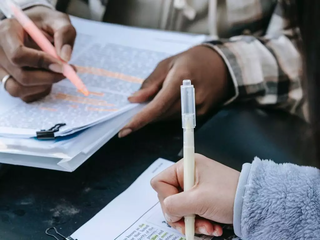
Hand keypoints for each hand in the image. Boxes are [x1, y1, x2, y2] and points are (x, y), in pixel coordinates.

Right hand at [0, 6, 75, 101]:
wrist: (35, 28)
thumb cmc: (46, 24)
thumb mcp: (58, 21)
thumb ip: (64, 34)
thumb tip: (65, 58)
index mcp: (6, 32)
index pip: (18, 55)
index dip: (42, 62)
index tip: (62, 65)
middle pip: (21, 76)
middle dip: (49, 77)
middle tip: (67, 72)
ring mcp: (0, 69)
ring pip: (18, 89)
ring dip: (44, 86)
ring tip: (56, 74)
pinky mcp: (7, 80)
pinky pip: (23, 96)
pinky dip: (40, 91)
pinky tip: (49, 79)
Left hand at [118, 46, 233, 137]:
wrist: (223, 65)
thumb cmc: (192, 61)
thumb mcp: (168, 64)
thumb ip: (150, 83)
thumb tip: (134, 100)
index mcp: (181, 80)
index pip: (157, 106)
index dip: (140, 119)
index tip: (125, 130)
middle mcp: (191, 97)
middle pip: (161, 115)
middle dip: (145, 115)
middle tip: (134, 111)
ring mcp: (198, 108)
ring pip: (168, 118)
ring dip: (156, 114)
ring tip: (156, 101)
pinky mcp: (201, 114)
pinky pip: (177, 118)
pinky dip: (167, 113)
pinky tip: (169, 102)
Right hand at [151, 154, 239, 236]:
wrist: (255, 204)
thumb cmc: (230, 194)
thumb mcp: (198, 200)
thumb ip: (174, 205)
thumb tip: (167, 211)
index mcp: (186, 166)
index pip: (160, 182)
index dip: (165, 198)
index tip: (178, 208)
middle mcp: (189, 175)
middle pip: (169, 199)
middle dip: (181, 216)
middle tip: (192, 223)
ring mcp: (196, 188)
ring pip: (181, 209)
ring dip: (192, 223)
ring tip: (208, 228)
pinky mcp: (203, 199)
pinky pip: (192, 214)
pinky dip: (200, 224)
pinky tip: (212, 228)